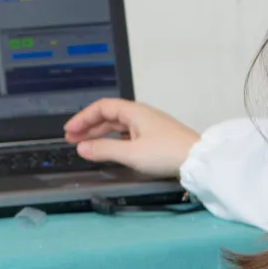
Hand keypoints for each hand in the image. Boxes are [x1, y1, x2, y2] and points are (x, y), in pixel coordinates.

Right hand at [64, 98, 198, 176]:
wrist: (198, 160)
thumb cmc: (166, 153)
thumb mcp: (131, 153)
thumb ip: (104, 150)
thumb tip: (82, 148)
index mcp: (134, 112)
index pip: (102, 107)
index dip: (83, 118)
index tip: (69, 131)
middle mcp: (141, 114)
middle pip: (109, 116)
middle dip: (88, 126)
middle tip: (72, 139)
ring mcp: (149, 125)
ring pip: (118, 125)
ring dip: (100, 133)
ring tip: (85, 145)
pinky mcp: (155, 136)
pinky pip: (127, 133)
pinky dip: (113, 139)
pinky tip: (108, 148)